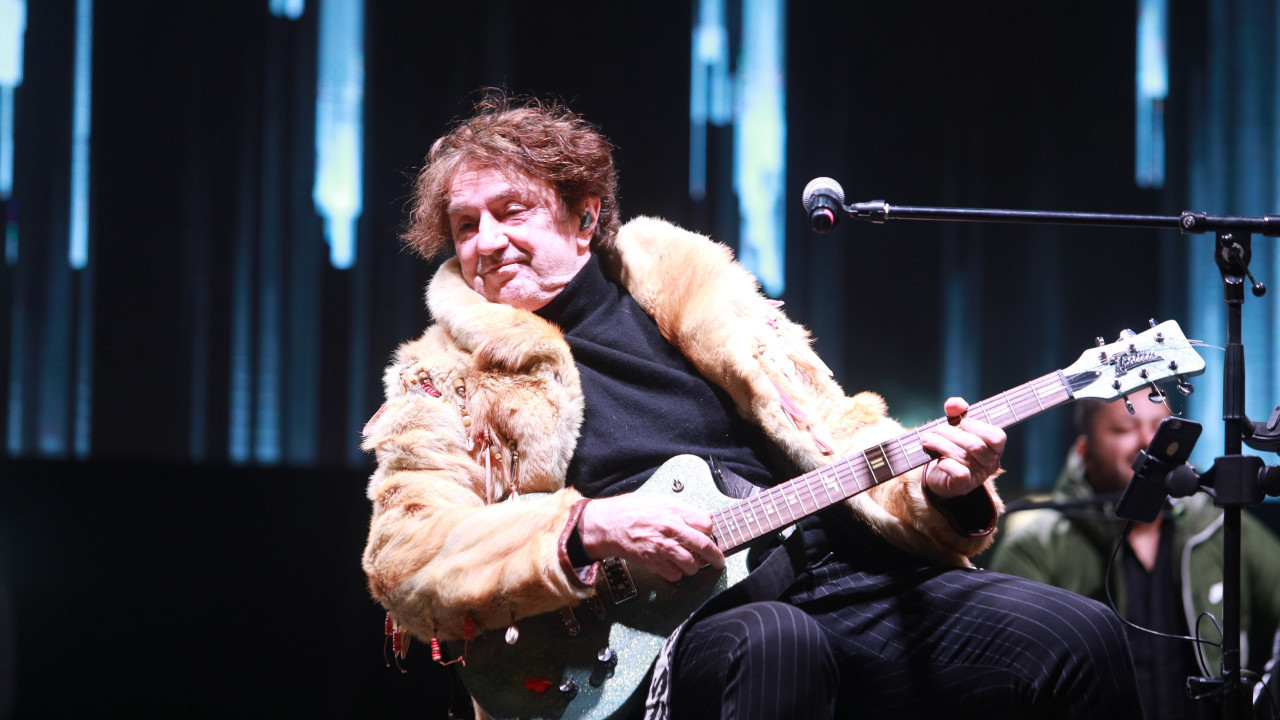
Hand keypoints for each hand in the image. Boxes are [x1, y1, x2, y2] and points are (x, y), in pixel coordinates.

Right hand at [578, 494, 725, 582]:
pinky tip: (673, 565)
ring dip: (694, 566)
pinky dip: (677, 573)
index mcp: (674, 512)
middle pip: (704, 546)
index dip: (710, 531)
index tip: (710, 534)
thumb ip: (683, 509)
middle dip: (716, 556)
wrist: (608, 525)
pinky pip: (675, 575)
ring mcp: (662, 549)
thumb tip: (704, 517)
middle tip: (719, 561)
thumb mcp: (660, 500)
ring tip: (690, 561)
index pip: (707, 524)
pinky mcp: (653, 564)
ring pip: (691, 565)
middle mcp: (671, 531)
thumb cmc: (631, 510)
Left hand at [920, 396, 1005, 498]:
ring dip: (941, 444)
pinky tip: (938, 460)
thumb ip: (957, 411)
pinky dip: (946, 463)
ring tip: (926, 439)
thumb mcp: (956, 427)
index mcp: (994, 448)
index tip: (962, 422)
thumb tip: (954, 403)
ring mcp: (978, 476)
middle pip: (976, 446)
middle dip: (952, 433)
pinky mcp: (964, 486)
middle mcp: (990, 463)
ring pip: (964, 457)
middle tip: (936, 429)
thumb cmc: (952, 446)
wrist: (939, 475)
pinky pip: (959, 473)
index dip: (979, 427)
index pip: (998, 437)